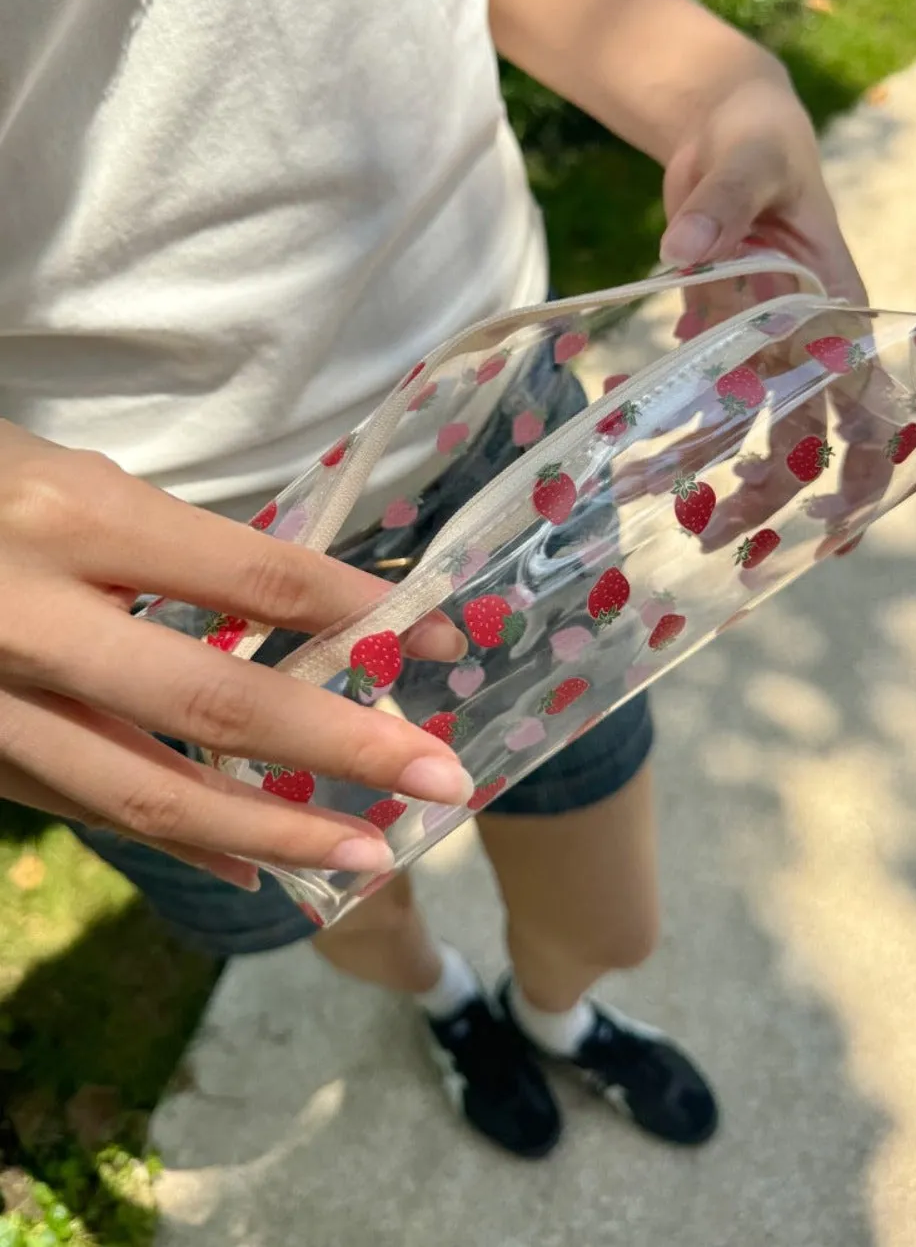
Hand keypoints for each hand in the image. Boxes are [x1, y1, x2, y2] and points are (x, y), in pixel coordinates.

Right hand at [0, 423, 469, 887]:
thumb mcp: (68, 478)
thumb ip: (166, 547)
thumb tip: (296, 611)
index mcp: (71, 516)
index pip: (252, 575)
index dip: (358, 612)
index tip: (444, 636)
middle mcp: (32, 617)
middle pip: (215, 704)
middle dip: (343, 748)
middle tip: (445, 781)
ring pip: (145, 794)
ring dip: (269, 832)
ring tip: (365, 855)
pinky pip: (86, 810)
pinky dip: (178, 842)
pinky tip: (252, 866)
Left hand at [656, 60, 889, 553]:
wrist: (726, 128)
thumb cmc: (759, 140)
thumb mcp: (748, 160)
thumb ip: (718, 205)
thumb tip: (681, 250)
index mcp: (837, 307)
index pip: (868, 403)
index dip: (862, 470)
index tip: (839, 529)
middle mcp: (804, 337)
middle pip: (799, 436)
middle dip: (766, 495)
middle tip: (713, 536)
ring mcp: (758, 342)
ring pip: (748, 428)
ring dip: (712, 473)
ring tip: (662, 507)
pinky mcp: (716, 335)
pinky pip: (700, 395)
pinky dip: (674, 428)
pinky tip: (637, 461)